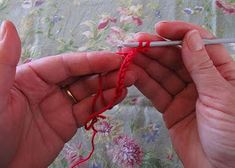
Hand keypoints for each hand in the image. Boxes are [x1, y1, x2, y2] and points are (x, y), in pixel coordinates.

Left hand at [0, 21, 134, 167]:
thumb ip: (4, 61)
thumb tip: (9, 27)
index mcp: (32, 76)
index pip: (67, 64)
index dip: (91, 60)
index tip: (113, 59)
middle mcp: (48, 89)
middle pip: (81, 76)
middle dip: (105, 72)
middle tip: (128, 70)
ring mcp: (59, 107)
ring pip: (88, 92)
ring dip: (108, 86)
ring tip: (128, 81)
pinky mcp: (66, 125)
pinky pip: (88, 111)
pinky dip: (104, 103)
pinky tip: (117, 96)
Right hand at [132, 21, 234, 167]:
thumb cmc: (232, 134)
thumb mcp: (221, 96)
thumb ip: (203, 66)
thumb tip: (190, 37)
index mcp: (221, 72)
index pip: (198, 43)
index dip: (179, 33)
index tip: (160, 29)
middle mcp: (201, 80)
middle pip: (175, 58)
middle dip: (155, 49)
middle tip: (134, 43)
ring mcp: (184, 94)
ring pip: (162, 74)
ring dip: (145, 64)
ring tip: (127, 57)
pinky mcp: (170, 109)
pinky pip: (156, 92)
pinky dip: (143, 82)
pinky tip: (131, 74)